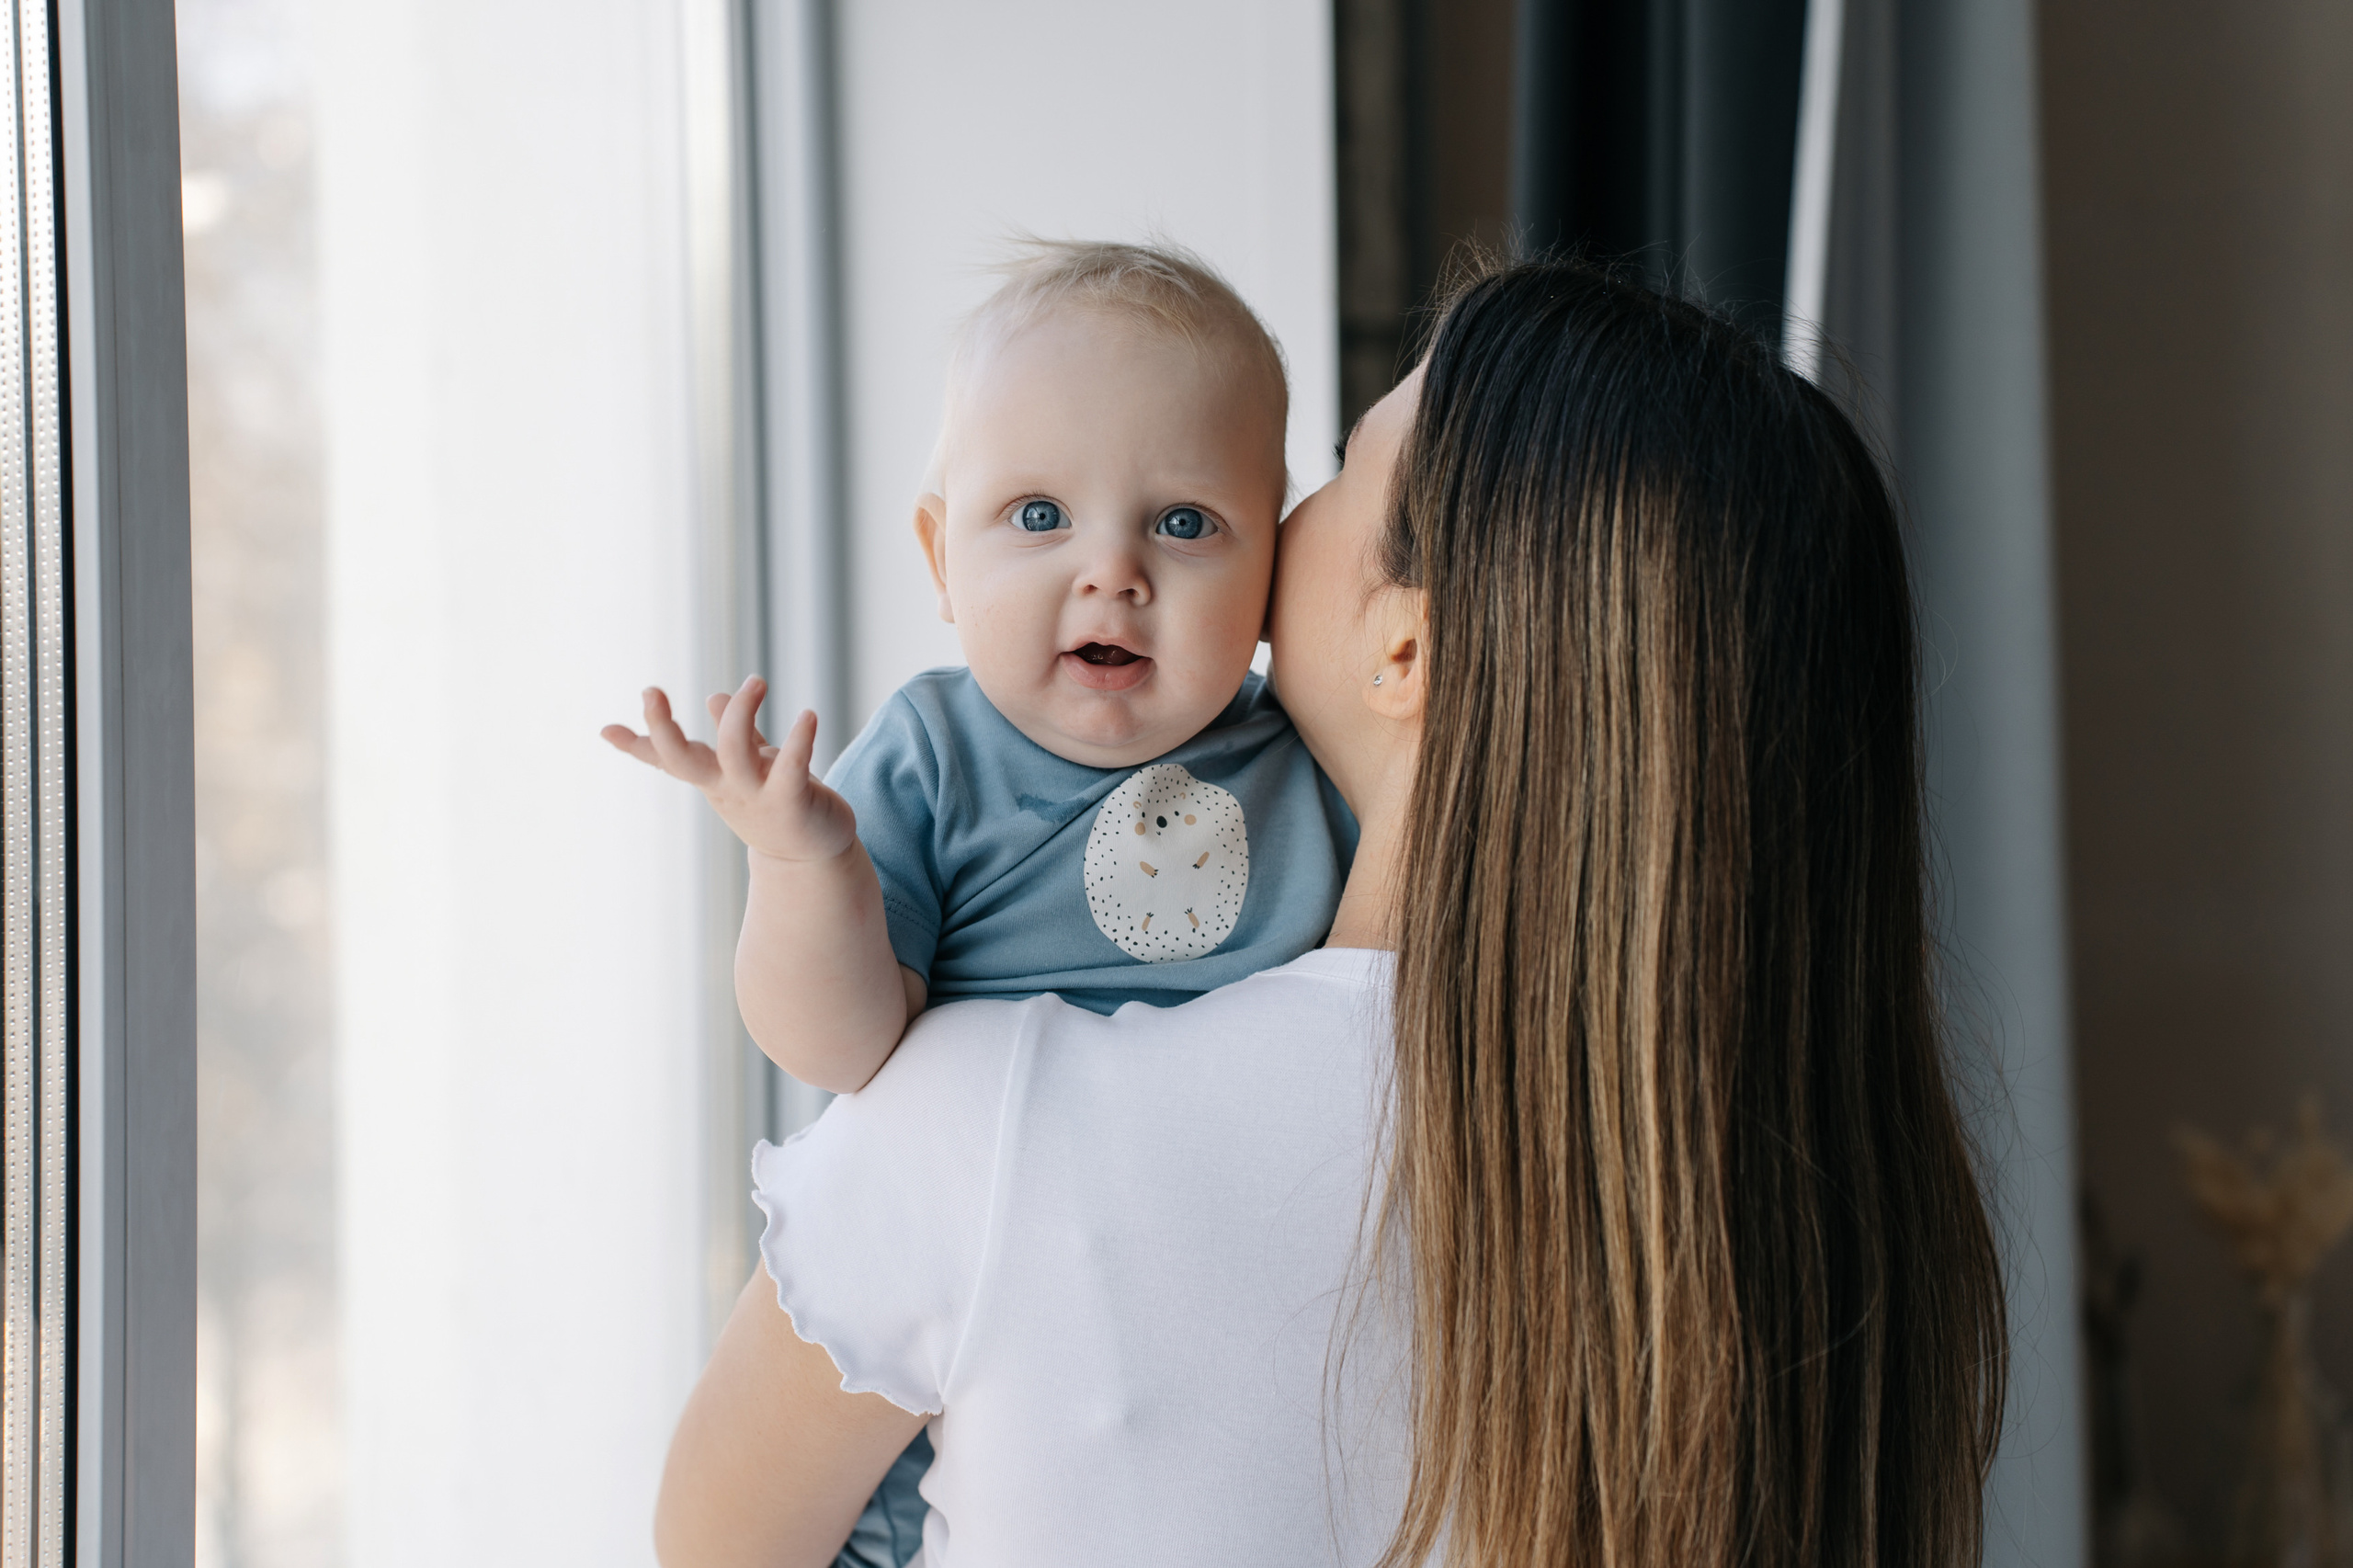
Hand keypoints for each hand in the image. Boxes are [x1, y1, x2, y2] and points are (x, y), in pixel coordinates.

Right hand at [602, 678, 857, 863]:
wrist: (812, 859)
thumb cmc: (779, 805)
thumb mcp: (751, 765)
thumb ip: (735, 733)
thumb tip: (715, 697)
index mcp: (712, 777)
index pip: (667, 758)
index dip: (636, 746)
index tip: (606, 730)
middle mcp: (727, 787)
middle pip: (683, 760)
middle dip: (662, 728)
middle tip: (649, 691)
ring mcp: (756, 796)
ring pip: (734, 752)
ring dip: (741, 712)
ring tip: (758, 680)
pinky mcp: (792, 801)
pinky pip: (792, 767)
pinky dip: (799, 740)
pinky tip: (808, 716)